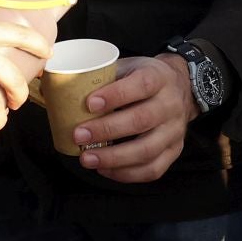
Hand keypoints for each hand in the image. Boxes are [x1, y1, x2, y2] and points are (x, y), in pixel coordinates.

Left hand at [71, 54, 198, 183]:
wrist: (180, 87)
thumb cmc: (144, 78)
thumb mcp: (128, 67)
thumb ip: (103, 76)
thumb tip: (60, 87)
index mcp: (159, 78)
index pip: (141, 85)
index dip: (116, 95)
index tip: (89, 104)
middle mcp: (171, 105)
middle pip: (142, 120)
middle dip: (107, 130)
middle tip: (79, 135)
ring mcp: (175, 131)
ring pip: (147, 150)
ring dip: (114, 158)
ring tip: (87, 158)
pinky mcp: (174, 151)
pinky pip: (153, 169)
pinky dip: (126, 173)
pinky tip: (105, 169)